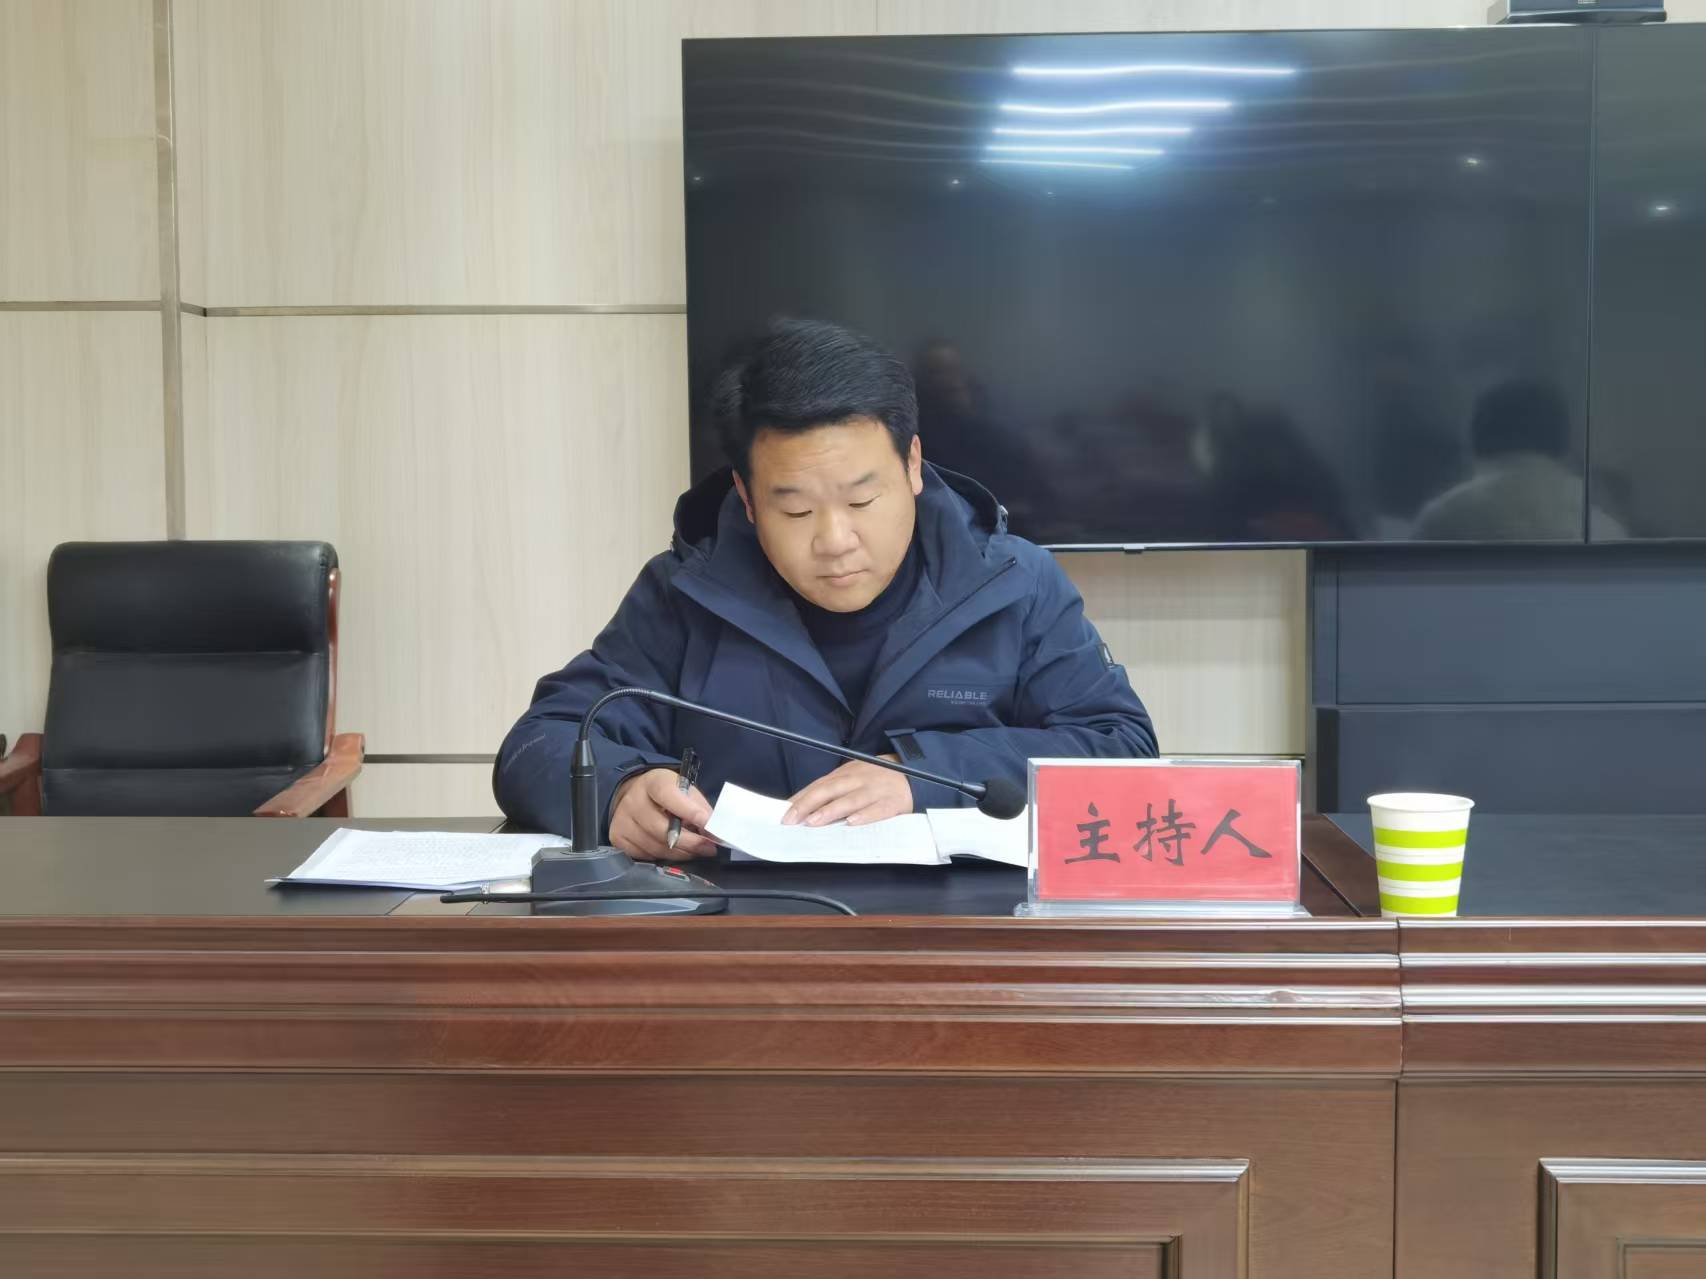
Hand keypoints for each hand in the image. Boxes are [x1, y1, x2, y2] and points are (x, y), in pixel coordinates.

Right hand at [609, 767, 716, 861]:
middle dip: (690, 842)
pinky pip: (645, 856)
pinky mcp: (617, 838)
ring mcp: (622, 820)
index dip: (689, 811)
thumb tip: (713, 830)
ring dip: (680, 853)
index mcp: (653, 782)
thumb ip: (700, 808)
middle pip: (661, 829)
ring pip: (655, 847)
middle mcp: (633, 800)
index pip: (668, 794)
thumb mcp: (685, 791)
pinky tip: (673, 850)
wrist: (635, 796)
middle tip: (709, 848)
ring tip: (695, 850)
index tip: (708, 824)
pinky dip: (664, 856)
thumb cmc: (667, 795)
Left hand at [782, 756, 912, 827]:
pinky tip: (853, 822)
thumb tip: (805, 805)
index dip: (802, 798)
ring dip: (830, 811)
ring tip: (813, 822)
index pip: (819, 785)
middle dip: (808, 804)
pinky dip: (865, 816)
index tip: (785, 811)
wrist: (915, 773)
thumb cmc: (878, 779)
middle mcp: (859, 779)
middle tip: (791, 819)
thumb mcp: (854, 778)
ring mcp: (876, 790)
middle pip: (829, 790)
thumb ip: (834, 789)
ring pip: (850, 800)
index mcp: (847, 773)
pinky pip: (878, 810)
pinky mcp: (893, 802)